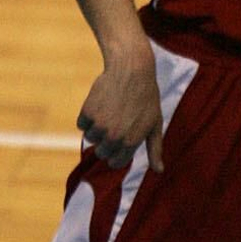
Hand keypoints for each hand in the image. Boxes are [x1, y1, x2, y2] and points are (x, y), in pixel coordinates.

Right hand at [77, 36, 163, 172]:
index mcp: (130, 143)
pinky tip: (102, 103)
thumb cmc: (147, 97)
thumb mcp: (155, 124)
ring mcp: (99, 126)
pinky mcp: (87, 113)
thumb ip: (155, 150)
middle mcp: (113, 137)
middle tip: (118, 121)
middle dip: (109, 140)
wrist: (132, 70)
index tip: (123, 138)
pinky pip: (82, 124)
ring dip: (98, 127)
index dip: (119, 152)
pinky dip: (88, 116)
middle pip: (102, 152)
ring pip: (91, 138)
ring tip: (111, 110)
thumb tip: (159, 171)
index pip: (115, 163)